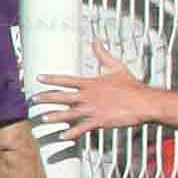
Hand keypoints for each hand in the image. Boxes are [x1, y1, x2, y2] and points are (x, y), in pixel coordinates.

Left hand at [32, 45, 157, 137]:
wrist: (143, 102)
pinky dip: (72, 132)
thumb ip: (103, 54)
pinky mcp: (99, 121)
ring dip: (55, 116)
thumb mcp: (116, 67)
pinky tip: (63, 136)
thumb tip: (96, 41)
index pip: (66, 80)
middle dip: (46, 98)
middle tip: (33, 100)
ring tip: (43, 118)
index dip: (51, 79)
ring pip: (68, 113)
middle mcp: (88, 96)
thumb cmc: (132, 85)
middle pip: (62, 97)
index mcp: (90, 83)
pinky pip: (82, 128)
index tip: (39, 78)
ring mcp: (92, 109)